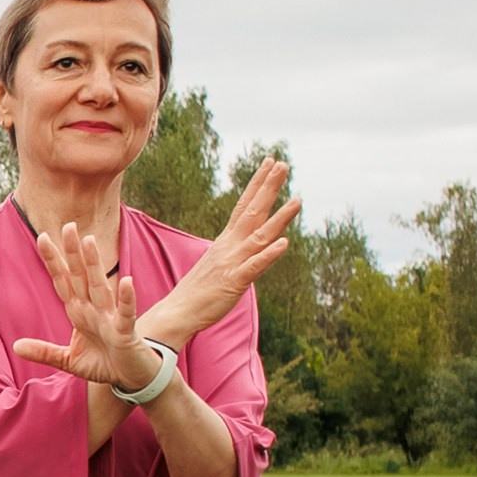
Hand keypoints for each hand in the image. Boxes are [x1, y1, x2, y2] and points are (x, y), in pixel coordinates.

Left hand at [13, 222, 159, 388]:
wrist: (132, 379)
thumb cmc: (104, 364)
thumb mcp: (69, 360)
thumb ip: (44, 352)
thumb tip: (16, 347)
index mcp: (79, 312)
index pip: (63, 282)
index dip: (53, 261)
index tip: (41, 238)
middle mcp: (94, 310)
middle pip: (81, 277)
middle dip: (73, 253)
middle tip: (67, 225)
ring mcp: (110, 319)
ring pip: (100, 287)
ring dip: (94, 265)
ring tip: (89, 241)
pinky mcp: (126, 333)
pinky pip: (126, 314)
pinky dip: (127, 299)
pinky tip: (127, 281)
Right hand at [143, 157, 299, 350]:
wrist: (178, 311)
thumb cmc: (198, 290)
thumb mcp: (218, 264)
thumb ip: (234, 251)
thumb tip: (247, 244)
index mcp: (227, 241)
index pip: (244, 205)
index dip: (258, 184)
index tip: (269, 164)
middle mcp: (231, 246)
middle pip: (253, 211)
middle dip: (269, 187)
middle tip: (283, 164)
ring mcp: (233, 262)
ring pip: (259, 235)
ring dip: (279, 218)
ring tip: (298, 200)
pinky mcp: (235, 282)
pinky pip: (254, 266)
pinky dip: (269, 254)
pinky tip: (285, 243)